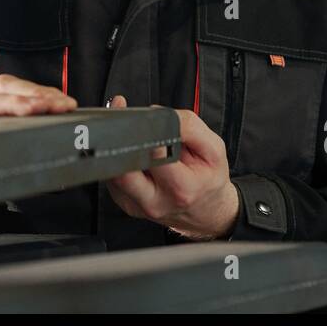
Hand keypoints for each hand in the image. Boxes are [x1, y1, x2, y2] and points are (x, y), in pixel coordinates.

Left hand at [105, 95, 239, 239]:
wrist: (207, 211)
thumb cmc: (209, 179)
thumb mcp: (214, 149)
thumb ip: (189, 127)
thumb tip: (157, 113)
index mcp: (180, 189)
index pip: (153, 158)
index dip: (145, 135)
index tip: (141, 120)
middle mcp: (155, 201)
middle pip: (123, 171)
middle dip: (122, 142)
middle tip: (126, 121)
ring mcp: (136, 205)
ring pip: (113, 172)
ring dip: (118, 149)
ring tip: (131, 135)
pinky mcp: (125, 203)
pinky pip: (113, 177)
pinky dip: (118, 160)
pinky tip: (132, 152)